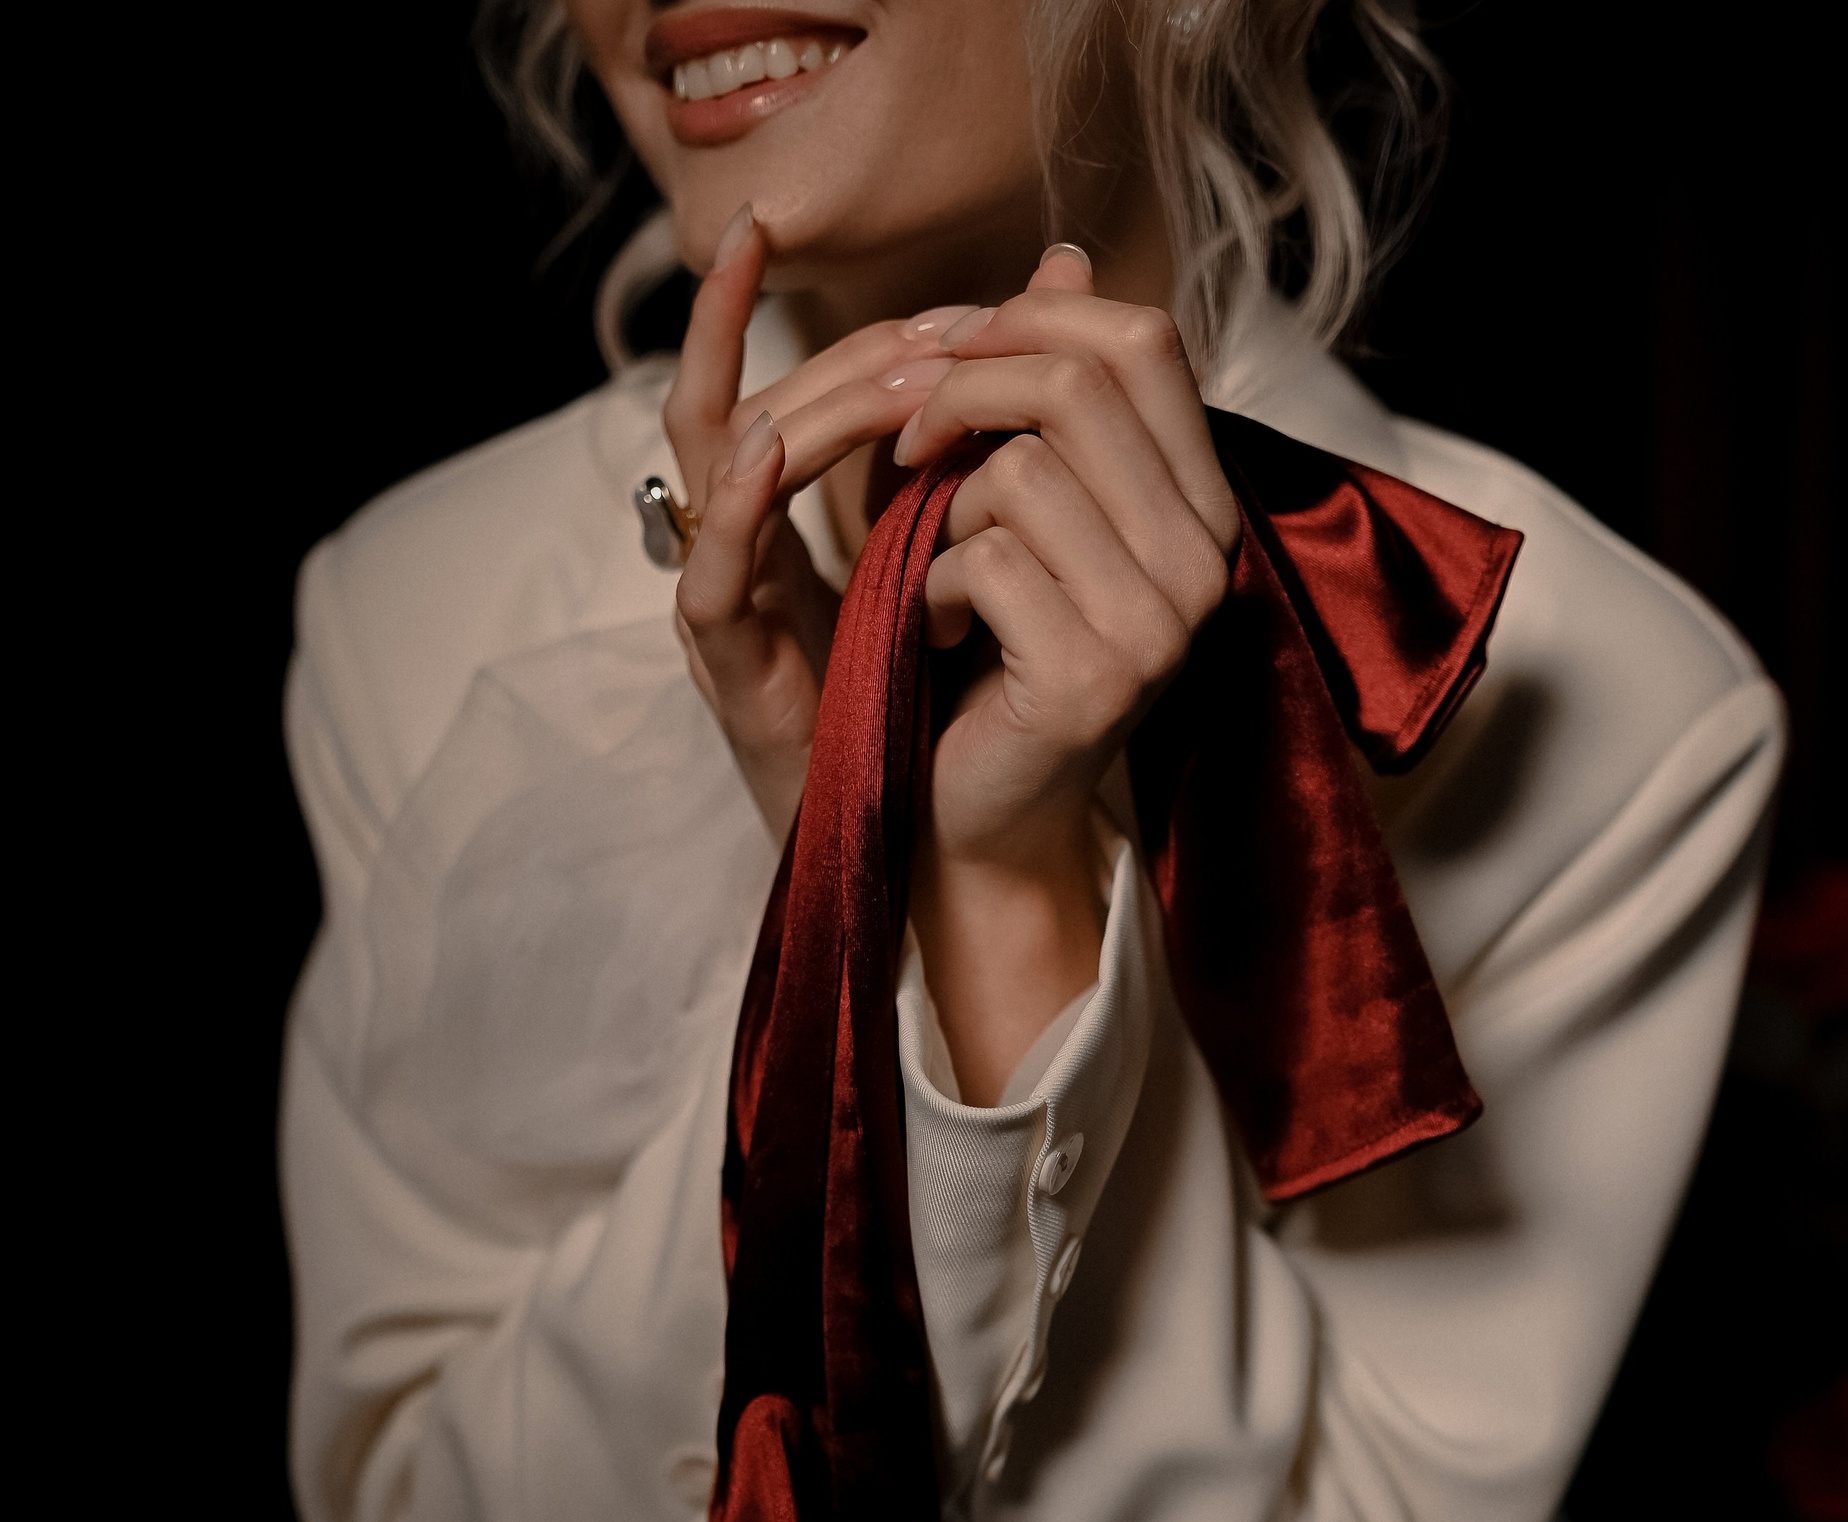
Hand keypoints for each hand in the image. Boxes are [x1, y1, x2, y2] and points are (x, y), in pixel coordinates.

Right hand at [662, 209, 962, 837]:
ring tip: (908, 378)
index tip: (859, 269)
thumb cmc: (931, 699)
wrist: (927, 842)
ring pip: (729, 474)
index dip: (794, 324)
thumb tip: (1052, 299)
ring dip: (815, 412)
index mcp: (778, 527)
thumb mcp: (952, 552)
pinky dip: (733, 511)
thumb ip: (971, 445)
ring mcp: (727, 612)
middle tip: (944, 338)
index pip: (766, 393)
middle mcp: (736, 555)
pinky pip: (711, 579)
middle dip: (849, 363)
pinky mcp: (734, 675)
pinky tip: (772, 457)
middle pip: (757, 412)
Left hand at [894, 248, 1239, 1098]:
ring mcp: (1162, 623)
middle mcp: (1205, 559)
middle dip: (961, 393)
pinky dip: (929, 588)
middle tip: (903, 452)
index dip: (1029, 316)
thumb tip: (1061, 250)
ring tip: (933, 578)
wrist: (974, 823)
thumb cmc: (984, 662)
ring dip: (938, 514)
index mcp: (1202, 506)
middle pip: (1079, 381)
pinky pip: (984, 558)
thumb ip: (1039, 395)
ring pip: (1019, 470)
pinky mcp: (1095, 676)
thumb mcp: (1016, 508)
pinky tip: (938, 638)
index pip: (1142, 339)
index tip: (940, 354)